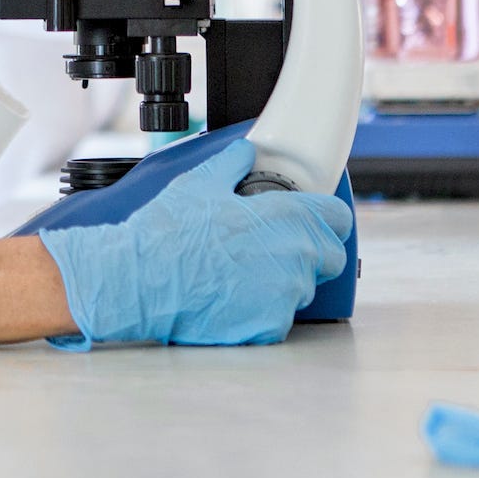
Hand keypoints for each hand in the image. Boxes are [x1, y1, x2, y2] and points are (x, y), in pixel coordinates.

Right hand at [37, 138, 350, 348]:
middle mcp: (294, 256)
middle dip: (309, 251)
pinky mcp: (269, 327)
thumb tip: (244, 150)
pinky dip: (264, 311)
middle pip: (330, 257)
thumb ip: (232, 163)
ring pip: (304, 288)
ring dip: (285, 281)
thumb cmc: (168, 233)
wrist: (141, 281)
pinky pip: (281, 317)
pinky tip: (235, 298)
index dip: (327, 217)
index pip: (338, 218)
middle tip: (274, 247)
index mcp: (284, 217)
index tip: (315, 219)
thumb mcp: (199, 182)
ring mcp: (285, 295)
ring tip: (245, 273)